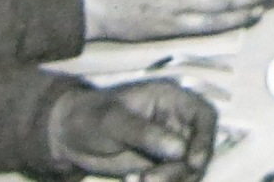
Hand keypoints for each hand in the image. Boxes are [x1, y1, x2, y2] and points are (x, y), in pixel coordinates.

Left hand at [46, 80, 217, 180]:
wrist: (68, 136)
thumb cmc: (90, 115)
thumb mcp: (114, 121)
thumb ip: (146, 134)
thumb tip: (180, 149)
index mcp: (170, 98)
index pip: (204, 116)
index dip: (205, 138)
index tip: (193, 162)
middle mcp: (175, 121)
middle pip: (199, 148)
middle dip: (182, 170)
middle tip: (152, 180)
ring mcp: (169, 145)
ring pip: (188, 170)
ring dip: (171, 181)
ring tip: (139, 181)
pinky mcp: (159, 165)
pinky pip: (173, 180)